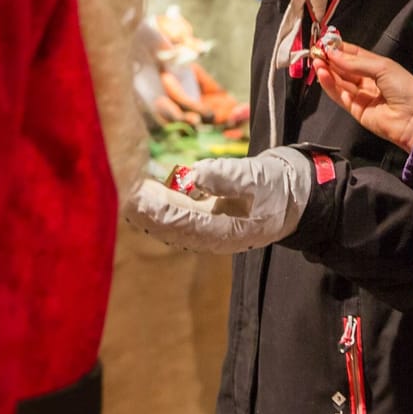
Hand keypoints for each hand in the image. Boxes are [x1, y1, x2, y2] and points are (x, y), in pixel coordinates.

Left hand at [123, 147, 312, 253]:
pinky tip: (142, 190)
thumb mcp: (256, 179)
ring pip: (168, 223)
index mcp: (225, 233)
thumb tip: (191, 175)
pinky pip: (174, 215)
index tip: (134, 196)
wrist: (294, 196)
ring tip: (123, 189)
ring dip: (146, 208)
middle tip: (119, 191)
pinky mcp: (203, 219)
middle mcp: (211, 238)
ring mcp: (206, 230)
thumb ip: (224, 177)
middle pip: (168, 227)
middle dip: (143, 211)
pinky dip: (157, 204)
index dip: (156, 210)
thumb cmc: (277, 188)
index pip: (182, 223)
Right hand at [313, 41, 412, 151]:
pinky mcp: (355, 109)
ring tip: (317, 61)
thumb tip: (335, 54)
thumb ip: (357, 62)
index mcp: (379, 67)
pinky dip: (329, 85)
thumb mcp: (383, 67)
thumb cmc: (407, 91)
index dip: (340, 49)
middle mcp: (369, 80)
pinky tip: (322, 74)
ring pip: (339, 81)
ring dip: (327, 70)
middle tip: (318, 51)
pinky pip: (339, 95)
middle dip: (331, 59)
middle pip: (345, 68)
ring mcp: (362, 95)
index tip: (327, 43)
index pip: (354, 55)